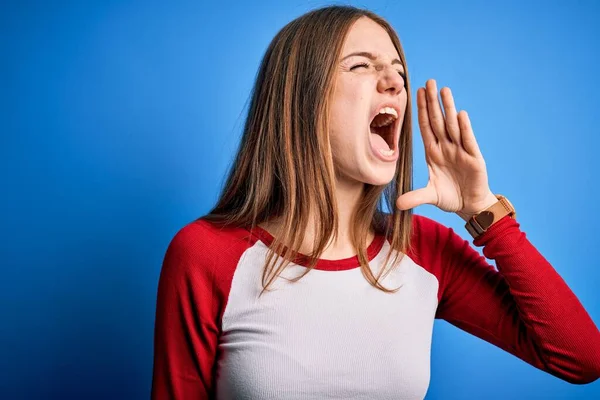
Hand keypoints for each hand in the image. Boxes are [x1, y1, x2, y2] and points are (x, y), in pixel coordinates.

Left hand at [395, 79, 497, 219]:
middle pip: (438, 121)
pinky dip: (464, 128)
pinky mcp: (474, 159)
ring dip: (448, 109)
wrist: (470, 207)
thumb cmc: (450, 197)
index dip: (421, 111)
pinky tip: (460, 114)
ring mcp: (461, 152)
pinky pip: (468, 141)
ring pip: (453, 126)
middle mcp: (447, 148)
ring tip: (444, 90)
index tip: (417, 92)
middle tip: (429, 81)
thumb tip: (396, 205)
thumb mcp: (430, 196)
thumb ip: (415, 197)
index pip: (426, 127)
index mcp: (434, 153)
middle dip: (433, 102)